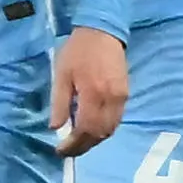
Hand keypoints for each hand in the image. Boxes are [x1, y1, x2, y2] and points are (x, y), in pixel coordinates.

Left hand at [51, 26, 128, 156]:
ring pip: (110, 130)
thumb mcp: (61, 75)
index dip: (73, 144)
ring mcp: (121, 98)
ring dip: (95, 140)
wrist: (103, 31)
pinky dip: (104, 129)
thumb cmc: (77, 51)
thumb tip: (56, 127)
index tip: (60, 151)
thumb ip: (59, 103)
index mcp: (92, 94)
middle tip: (69, 151)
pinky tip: (92, 128)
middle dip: (84, 147)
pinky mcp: (126, 94)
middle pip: (100, 134)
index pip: (84, 129)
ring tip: (79, 142)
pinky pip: (116, 120)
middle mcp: (110, 99)